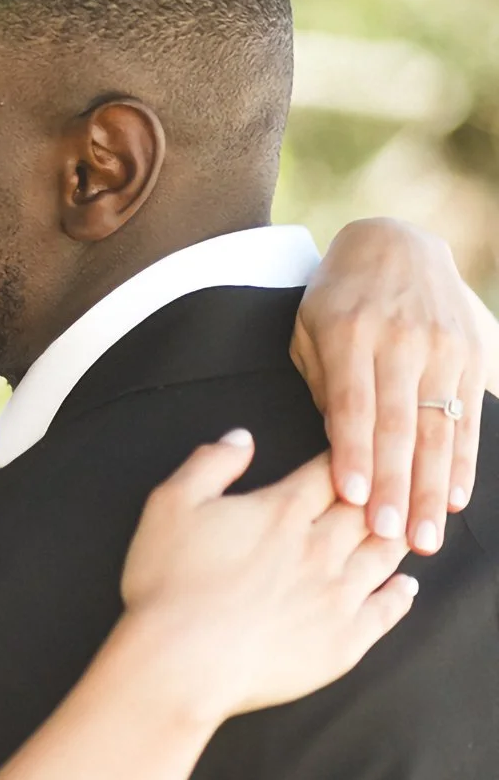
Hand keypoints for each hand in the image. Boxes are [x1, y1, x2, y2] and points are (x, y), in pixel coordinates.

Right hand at [121, 432, 415, 720]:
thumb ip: (211, 463)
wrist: (180, 663)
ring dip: (398, 537)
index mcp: (283, 509)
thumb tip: (243, 438)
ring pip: (384, 555)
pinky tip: (404, 586)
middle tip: (397, 488)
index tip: (357, 452)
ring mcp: (338, 595)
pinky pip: (387, 611)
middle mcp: (321, 547)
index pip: (331, 470)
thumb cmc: (169, 586)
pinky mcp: (344, 641)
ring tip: (406, 530)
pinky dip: (401, 594)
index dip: (347, 456)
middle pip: (369, 508)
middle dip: (384, 494)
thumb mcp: (170, 505)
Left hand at [291, 219, 488, 553]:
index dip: (352, 455)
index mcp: (350, 333)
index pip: (352, 406)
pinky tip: (455, 500)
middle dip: (395, 486)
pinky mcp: (470, 355)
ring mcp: (442, 348)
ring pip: (437, 430)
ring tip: (425, 537)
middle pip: (398, 426)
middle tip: (389, 537)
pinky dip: (462, 463)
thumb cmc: (338, 299)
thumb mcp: (310, 330)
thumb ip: (322, 386)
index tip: (351, 500)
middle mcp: (400, 340)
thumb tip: (336, 450)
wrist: (395, 242)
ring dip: (432, 489)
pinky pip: (466, 418)